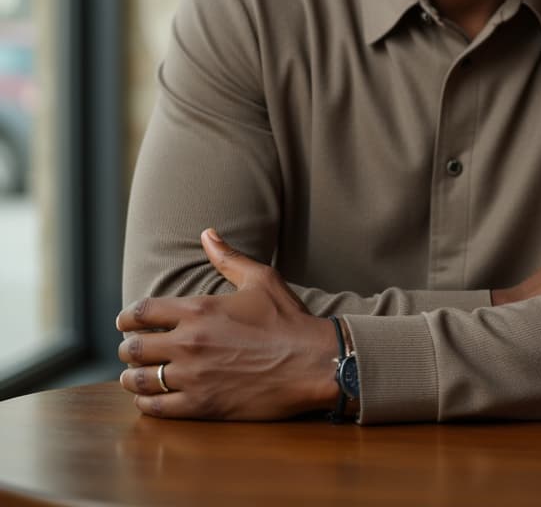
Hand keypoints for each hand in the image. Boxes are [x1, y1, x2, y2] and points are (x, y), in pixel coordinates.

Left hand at [117, 229, 338, 419]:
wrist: (314, 362)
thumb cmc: (288, 319)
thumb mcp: (261, 279)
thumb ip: (228, 257)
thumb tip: (207, 233)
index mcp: (199, 310)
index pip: (142, 312)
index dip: (127, 317)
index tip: (125, 322)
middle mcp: (189, 343)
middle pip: (134, 347)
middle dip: (127, 347)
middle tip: (131, 348)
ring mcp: (193, 377)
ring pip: (139, 380)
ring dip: (132, 377)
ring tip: (135, 375)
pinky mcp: (202, 406)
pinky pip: (156, 408)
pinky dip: (146, 403)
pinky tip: (151, 398)